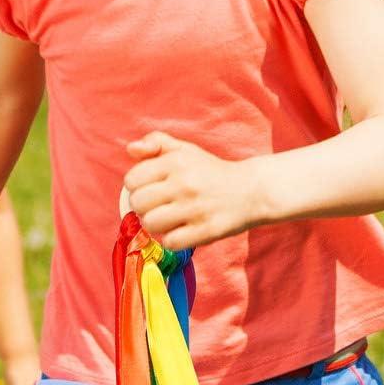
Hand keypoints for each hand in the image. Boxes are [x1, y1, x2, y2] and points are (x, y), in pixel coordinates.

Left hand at [123, 133, 262, 249]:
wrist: (252, 191)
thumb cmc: (211, 171)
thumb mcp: (185, 150)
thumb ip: (156, 143)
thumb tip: (131, 149)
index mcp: (176, 161)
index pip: (132, 180)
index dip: (137, 186)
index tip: (151, 189)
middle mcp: (185, 183)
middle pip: (138, 203)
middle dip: (144, 207)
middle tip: (159, 206)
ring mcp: (196, 208)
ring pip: (151, 224)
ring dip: (156, 225)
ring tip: (169, 219)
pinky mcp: (206, 230)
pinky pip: (171, 242)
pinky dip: (172, 239)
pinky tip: (181, 230)